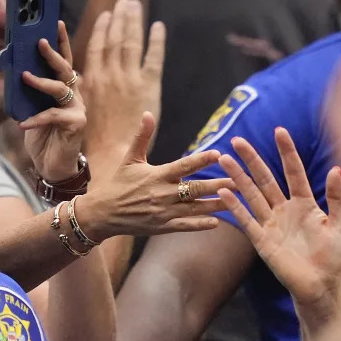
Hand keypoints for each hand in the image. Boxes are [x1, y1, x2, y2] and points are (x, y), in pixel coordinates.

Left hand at [19, 21, 85, 181]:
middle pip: (66, 69)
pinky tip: (22, 123)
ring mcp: (78, 109)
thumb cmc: (44, 135)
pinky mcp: (76, 124)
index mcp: (66, 89)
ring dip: (42, 82)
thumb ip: (28, 91)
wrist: (54, 165)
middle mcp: (75, 96)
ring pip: (61, 89)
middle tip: (40, 42)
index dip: (62, 42)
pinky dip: (36, 119)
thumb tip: (14, 69)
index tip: (56, 23)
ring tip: (25, 76)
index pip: (65, 61)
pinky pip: (54, 116)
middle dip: (54, 54)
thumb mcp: (32, 109)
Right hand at [79, 112, 233, 240]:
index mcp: (157, 175)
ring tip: (237, 200)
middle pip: (195, 189)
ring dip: (216, 204)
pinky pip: (184, 226)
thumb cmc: (118, 183)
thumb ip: (141, 137)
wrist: (101, 214)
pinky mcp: (161, 227)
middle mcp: (162, 194)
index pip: (183, 166)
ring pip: (195, 208)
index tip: (218, 154)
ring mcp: (163, 212)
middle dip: (218, 184)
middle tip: (239, 180)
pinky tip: (216, 223)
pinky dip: (200, 225)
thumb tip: (147, 113)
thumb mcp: (129, 159)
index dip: (201, 160)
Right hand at [82, 0, 165, 158]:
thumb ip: (87, 85)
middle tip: (126, 2)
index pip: (97, 45)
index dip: (102, 27)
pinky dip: (156, 40)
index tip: (107, 13)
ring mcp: (129, 78)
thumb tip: (88, 73)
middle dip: (120, 17)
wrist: (112, 151)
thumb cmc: (96, 134)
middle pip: (115, 38)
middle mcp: (110, 74)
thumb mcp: (83, 104)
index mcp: (92, 78)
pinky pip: (154, 57)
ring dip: (134, 21)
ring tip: (136, 6)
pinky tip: (159, 26)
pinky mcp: (148, 87)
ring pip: (131, 42)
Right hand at [217, 129, 340, 323]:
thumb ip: (338, 197)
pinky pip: (247, 221)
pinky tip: (225, 193)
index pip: (294, 172)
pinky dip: (236, 207)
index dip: (287, 152)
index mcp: (307, 204)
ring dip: (238, 178)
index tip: (279, 131)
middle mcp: (286, 210)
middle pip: (266, 179)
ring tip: (224, 160)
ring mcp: (273, 225)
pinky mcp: (263, 241)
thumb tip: (336, 168)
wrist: (325, 287)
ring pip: (252, 196)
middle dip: (252, 159)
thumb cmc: (337, 258)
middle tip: (237, 140)